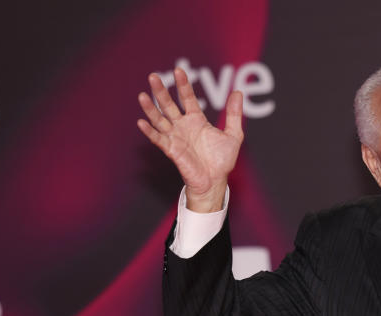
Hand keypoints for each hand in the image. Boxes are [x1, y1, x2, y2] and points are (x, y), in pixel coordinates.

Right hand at [137, 68, 243, 211]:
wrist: (215, 180)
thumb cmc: (222, 160)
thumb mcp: (233, 134)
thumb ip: (234, 114)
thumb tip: (238, 92)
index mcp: (196, 119)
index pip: (187, 98)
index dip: (183, 85)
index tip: (178, 70)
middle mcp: (183, 126)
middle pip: (169, 105)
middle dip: (161, 91)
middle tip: (153, 76)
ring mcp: (175, 137)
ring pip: (159, 119)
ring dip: (150, 108)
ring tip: (142, 95)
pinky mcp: (171, 150)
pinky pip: (158, 139)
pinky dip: (149, 131)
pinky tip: (141, 122)